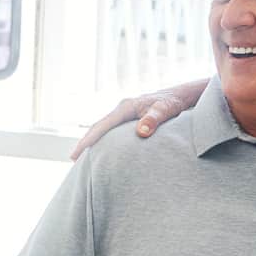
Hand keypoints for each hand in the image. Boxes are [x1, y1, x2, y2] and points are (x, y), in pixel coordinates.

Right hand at [68, 82, 202, 159]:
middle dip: (85, 143)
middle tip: (73, 160)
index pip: (102, 125)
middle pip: (98, 127)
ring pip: (103, 129)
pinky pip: (111, 131)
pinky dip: (103, 140)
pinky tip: (101, 151)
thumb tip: (140, 132)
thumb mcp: (166, 109)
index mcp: (126, 107)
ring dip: (92, 142)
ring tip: (82, 158)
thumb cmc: (174, 103)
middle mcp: (122, 109)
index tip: (77, 153)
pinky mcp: (129, 119)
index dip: (88, 140)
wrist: (182, 96)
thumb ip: (153, 120)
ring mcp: (125, 114)